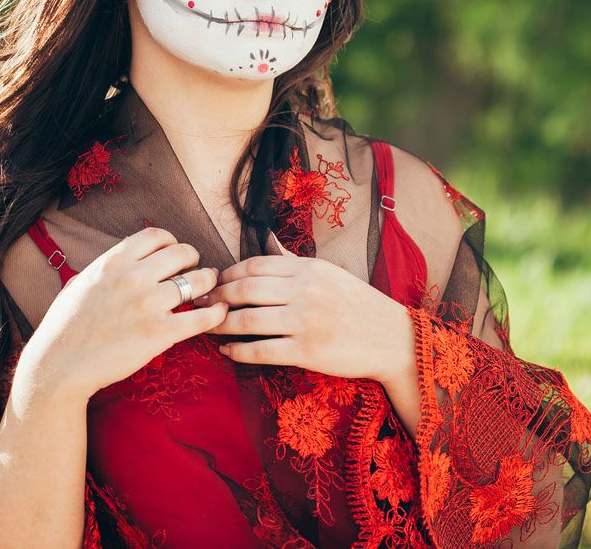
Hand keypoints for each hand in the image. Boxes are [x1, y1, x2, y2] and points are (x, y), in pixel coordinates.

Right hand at [20, 227, 227, 401]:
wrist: (59, 365)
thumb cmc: (66, 325)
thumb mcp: (83, 281)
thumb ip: (110, 266)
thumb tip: (131, 256)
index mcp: (114, 261)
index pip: (157, 236)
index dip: (172, 242)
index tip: (174, 255)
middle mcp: (133, 277)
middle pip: (182, 253)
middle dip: (193, 260)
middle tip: (196, 271)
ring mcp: (148, 304)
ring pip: (197, 281)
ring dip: (208, 283)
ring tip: (209, 290)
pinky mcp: (160, 333)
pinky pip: (202, 317)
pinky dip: (216, 313)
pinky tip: (219, 312)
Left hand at [198, 232, 414, 384]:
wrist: (392, 338)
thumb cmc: (358, 304)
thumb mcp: (328, 273)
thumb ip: (293, 260)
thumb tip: (266, 239)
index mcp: (308, 268)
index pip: (255, 265)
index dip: (227, 274)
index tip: (212, 283)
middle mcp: (305, 290)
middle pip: (245, 289)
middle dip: (216, 296)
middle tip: (199, 303)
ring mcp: (305, 321)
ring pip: (248, 320)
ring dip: (220, 324)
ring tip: (206, 326)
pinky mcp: (307, 351)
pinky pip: (261, 350)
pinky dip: (238, 351)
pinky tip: (226, 350)